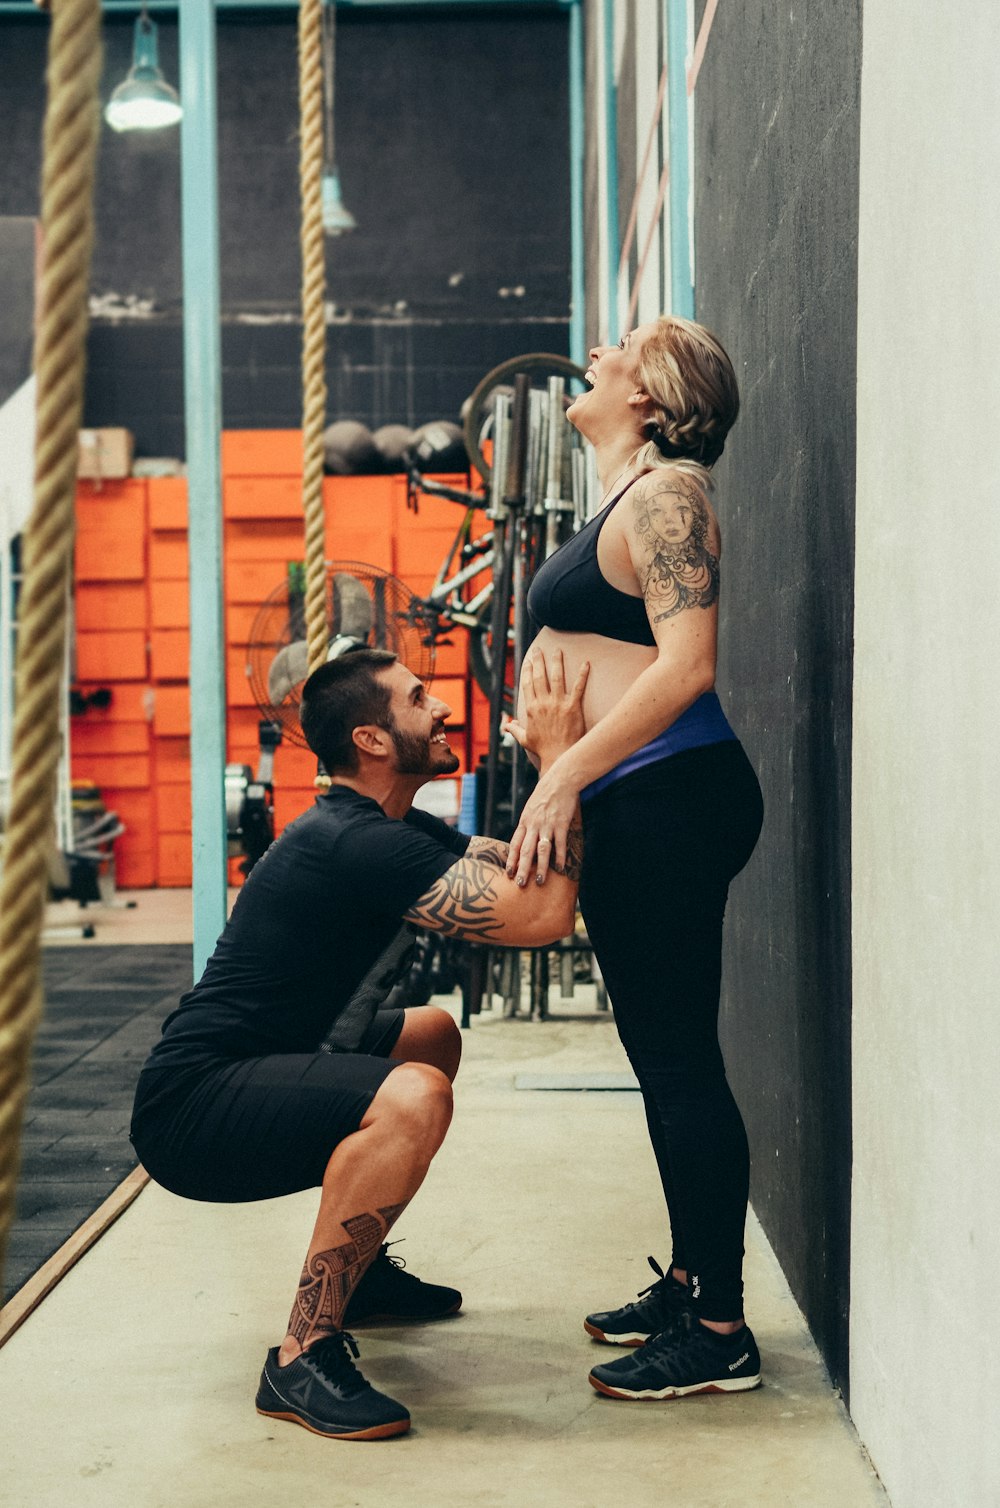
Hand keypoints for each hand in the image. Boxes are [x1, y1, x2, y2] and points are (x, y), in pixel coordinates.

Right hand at [502, 648, 588, 764]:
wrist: (559, 756)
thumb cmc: (543, 749)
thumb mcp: (524, 739)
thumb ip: (514, 729)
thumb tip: (506, 725)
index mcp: (531, 708)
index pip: (528, 684)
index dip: (528, 670)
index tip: (529, 660)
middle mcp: (543, 703)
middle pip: (540, 676)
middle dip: (539, 661)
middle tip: (539, 649)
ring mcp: (558, 704)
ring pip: (556, 677)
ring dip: (557, 662)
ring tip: (558, 650)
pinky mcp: (573, 707)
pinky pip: (578, 687)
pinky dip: (582, 675)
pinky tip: (586, 663)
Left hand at [505, 761, 581, 886]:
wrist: (560, 780)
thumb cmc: (545, 794)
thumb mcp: (531, 808)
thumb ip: (528, 824)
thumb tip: (524, 839)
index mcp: (524, 821)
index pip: (515, 844)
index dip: (511, 860)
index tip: (508, 873)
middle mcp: (533, 825)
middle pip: (525, 850)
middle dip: (522, 869)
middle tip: (520, 884)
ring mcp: (547, 825)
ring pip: (541, 850)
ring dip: (540, 867)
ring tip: (539, 881)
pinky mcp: (561, 824)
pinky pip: (560, 844)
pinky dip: (560, 857)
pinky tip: (560, 868)